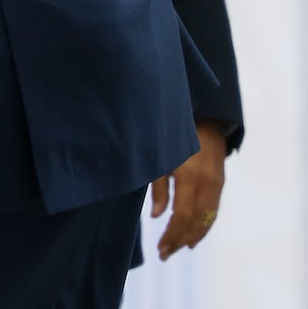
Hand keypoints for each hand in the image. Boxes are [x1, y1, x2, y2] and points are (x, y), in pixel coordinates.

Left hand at [149, 119, 227, 258]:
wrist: (203, 121)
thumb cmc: (173, 137)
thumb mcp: (160, 158)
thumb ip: (159, 187)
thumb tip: (155, 216)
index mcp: (189, 178)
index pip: (181, 216)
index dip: (171, 235)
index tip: (160, 248)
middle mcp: (206, 185)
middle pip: (195, 222)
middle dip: (179, 240)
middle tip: (165, 254)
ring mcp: (216, 185)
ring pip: (207, 219)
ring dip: (193, 236)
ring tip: (178, 248)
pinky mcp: (220, 184)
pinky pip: (213, 211)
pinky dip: (204, 226)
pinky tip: (194, 235)